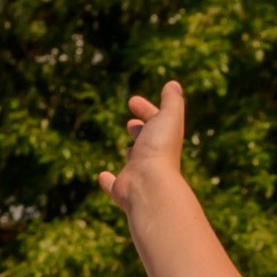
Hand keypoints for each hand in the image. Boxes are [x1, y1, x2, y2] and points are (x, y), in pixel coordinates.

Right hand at [99, 82, 186, 215]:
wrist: (150, 185)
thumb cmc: (159, 148)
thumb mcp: (168, 117)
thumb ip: (172, 100)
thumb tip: (173, 85)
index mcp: (164, 140)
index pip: (157, 121)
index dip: (147, 110)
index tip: (133, 101)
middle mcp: (153, 158)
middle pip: (148, 142)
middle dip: (141, 130)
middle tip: (131, 124)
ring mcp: (139, 176)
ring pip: (136, 163)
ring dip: (132, 153)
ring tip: (127, 148)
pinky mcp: (123, 191)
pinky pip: (114, 186)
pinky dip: (108, 182)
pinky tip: (102, 177)